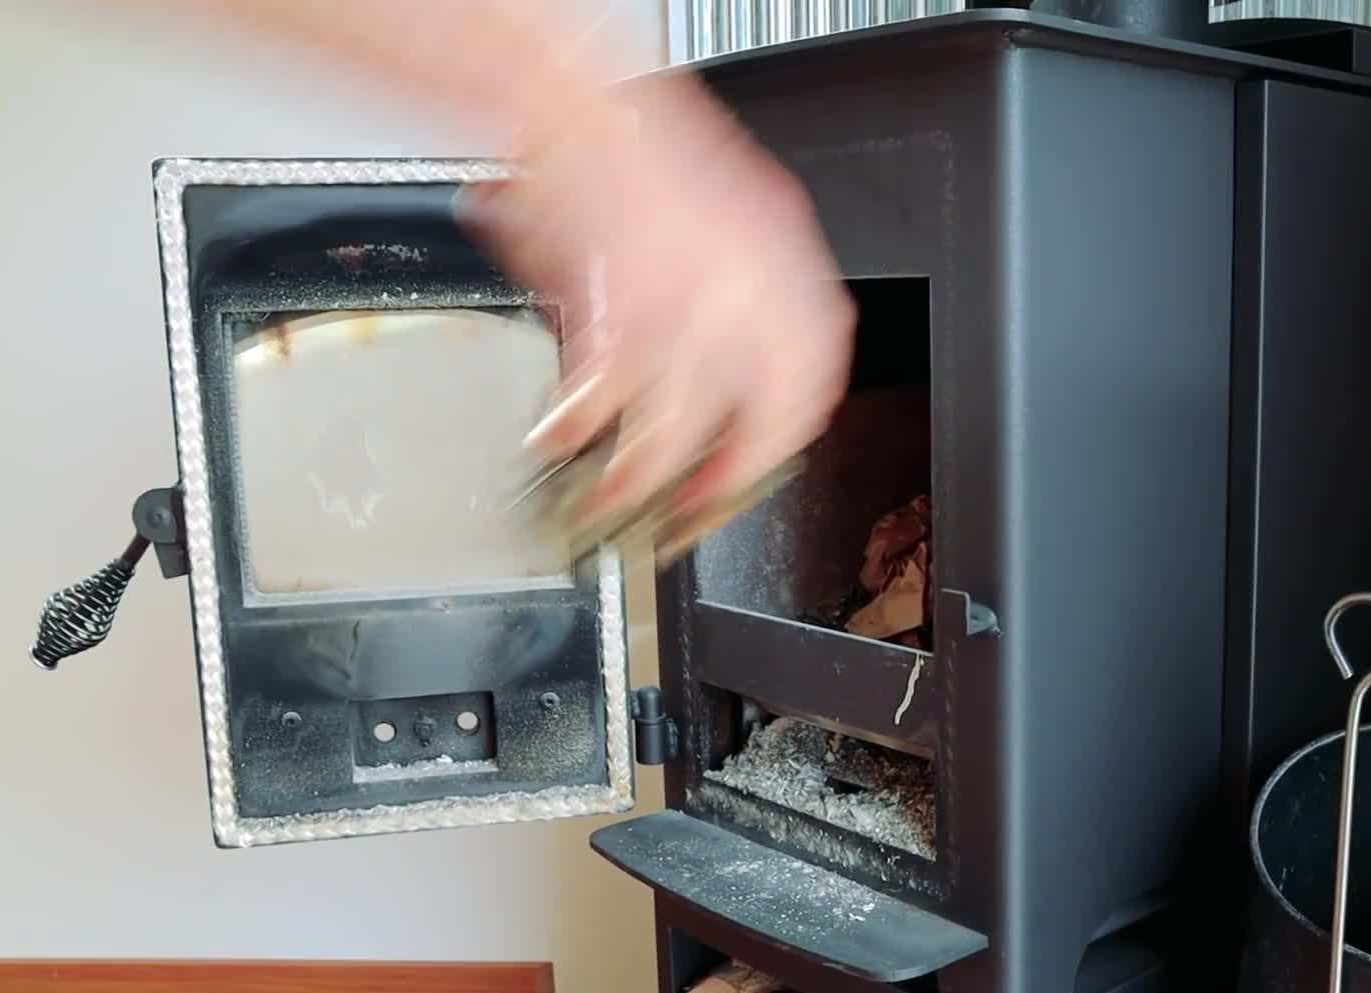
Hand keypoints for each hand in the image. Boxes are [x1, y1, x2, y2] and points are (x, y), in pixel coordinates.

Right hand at [463, 73, 855, 560]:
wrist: (577, 100)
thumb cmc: (644, 159)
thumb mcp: (730, 228)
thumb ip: (744, 305)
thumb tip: (731, 385)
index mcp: (790, 270)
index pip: (813, 383)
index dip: (780, 441)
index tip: (750, 471)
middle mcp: (754, 291)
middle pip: (759, 422)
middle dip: (721, 482)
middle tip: (685, 513)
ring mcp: (690, 305)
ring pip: (674, 431)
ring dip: (636, 481)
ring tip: (608, 505)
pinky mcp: (620, 311)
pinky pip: (602, 400)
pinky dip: (575, 430)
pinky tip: (558, 440)